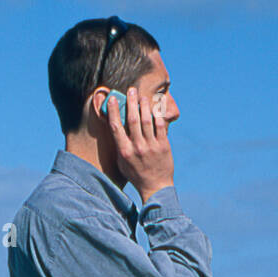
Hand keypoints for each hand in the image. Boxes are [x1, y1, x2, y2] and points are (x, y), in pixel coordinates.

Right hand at [107, 87, 173, 202]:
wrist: (155, 187)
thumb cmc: (136, 174)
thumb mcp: (122, 162)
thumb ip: (120, 146)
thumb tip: (116, 127)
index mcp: (124, 152)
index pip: (116, 127)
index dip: (114, 111)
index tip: (113, 98)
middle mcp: (137, 148)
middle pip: (132, 119)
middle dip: (131, 102)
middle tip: (131, 90)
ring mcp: (151, 146)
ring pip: (147, 120)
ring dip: (144, 105)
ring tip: (143, 96)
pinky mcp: (163, 146)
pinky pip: (160, 126)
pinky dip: (157, 114)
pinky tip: (155, 107)